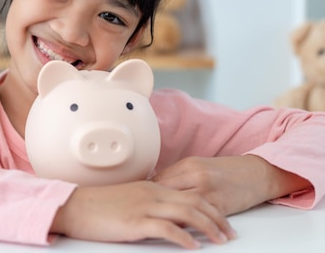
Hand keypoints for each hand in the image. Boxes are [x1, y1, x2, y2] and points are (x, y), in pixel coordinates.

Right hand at [51, 180, 234, 248]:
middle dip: (218, 218)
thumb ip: (149, 204)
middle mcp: (152, 193)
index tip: (222, 221)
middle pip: (195, 201)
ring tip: (221, 241)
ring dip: (209, 227)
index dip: (210, 207)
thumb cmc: (97, 206)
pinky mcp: (135, 222)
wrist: (74, 206)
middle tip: (231, 233)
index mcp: (151, 187)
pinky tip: (194, 247)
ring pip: (187, 212)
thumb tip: (167, 217)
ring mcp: (144, 206)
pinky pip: (167, 228)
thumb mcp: (128, 200)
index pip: (189, 193)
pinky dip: (184, 237)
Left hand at [151, 155, 310, 215]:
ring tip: (160, 226)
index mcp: (189, 164)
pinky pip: (197, 219)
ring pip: (180, 209)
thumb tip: (155, 186)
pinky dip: (187, 227)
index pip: (159, 179)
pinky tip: (180, 232)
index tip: (139, 200)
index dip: (147, 192)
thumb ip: (178, 175)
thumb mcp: (199, 166)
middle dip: (154, 206)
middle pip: (166, 193)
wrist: (257, 174)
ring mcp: (208, 191)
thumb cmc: (227, 170)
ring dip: (169, 219)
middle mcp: (197, 176)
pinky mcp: (220, 206)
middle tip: (145, 216)